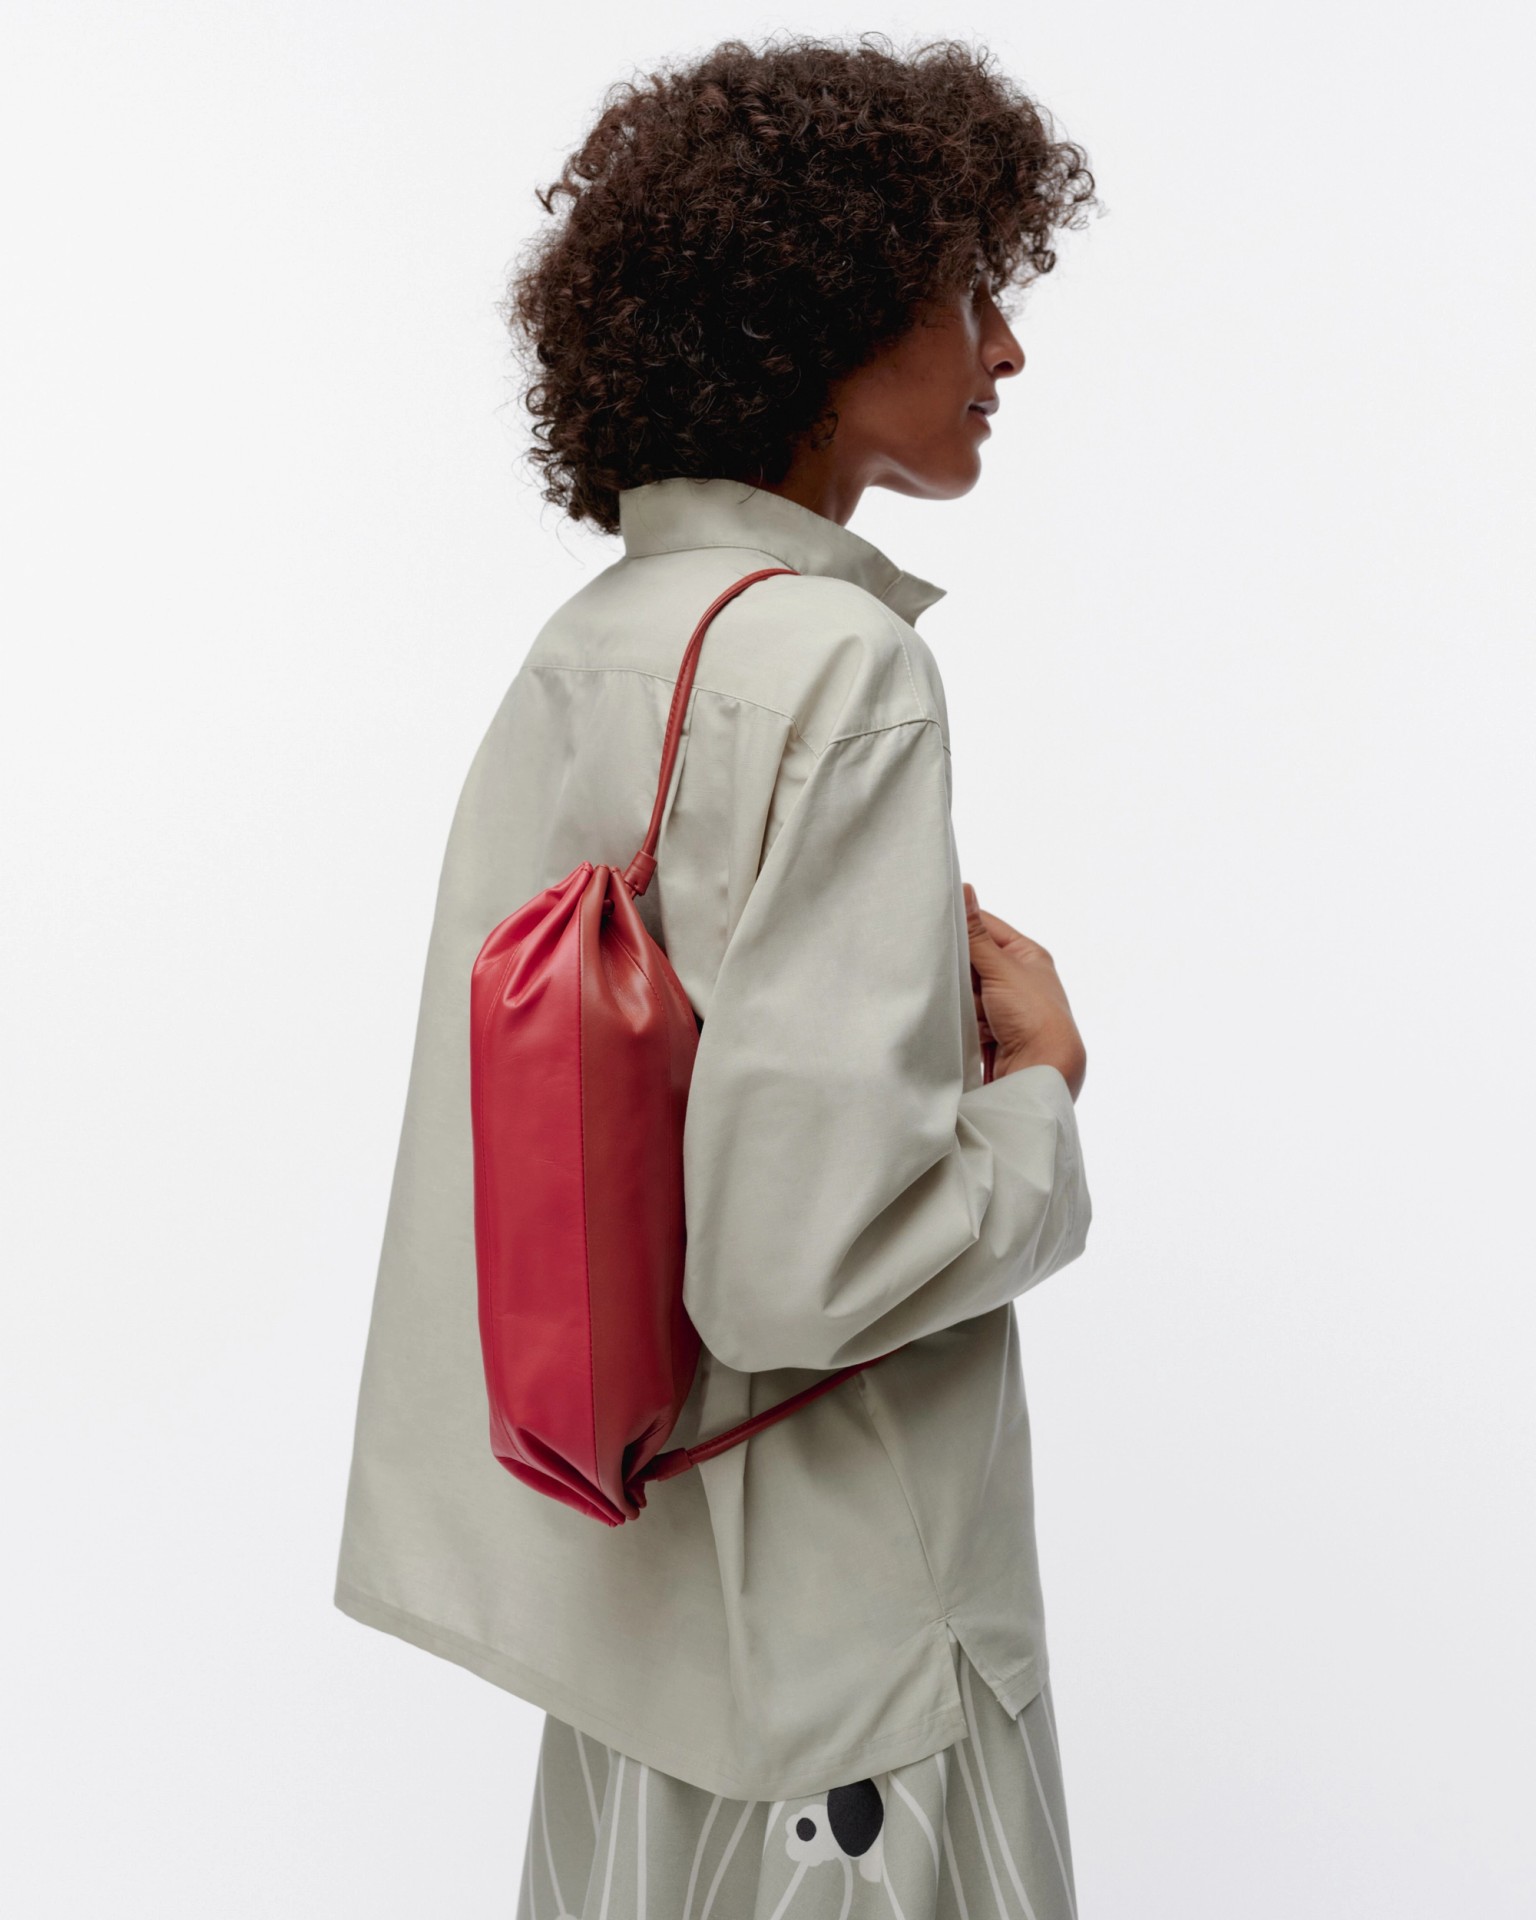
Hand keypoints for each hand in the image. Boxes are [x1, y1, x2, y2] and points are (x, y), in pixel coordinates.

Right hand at [963, 881, 1086, 1100]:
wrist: (1041, 1072)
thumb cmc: (1034, 1015)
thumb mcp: (1002, 968)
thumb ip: (976, 935)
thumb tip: (964, 890)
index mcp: (1027, 956)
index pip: (986, 928)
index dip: (961, 925)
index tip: (932, 920)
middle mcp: (1017, 979)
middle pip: (972, 963)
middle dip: (957, 970)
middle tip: (941, 968)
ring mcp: (1004, 1008)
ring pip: (965, 992)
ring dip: (959, 999)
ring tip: (959, 1004)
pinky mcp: (991, 1034)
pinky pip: (964, 1019)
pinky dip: (959, 1021)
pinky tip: (957, 1024)